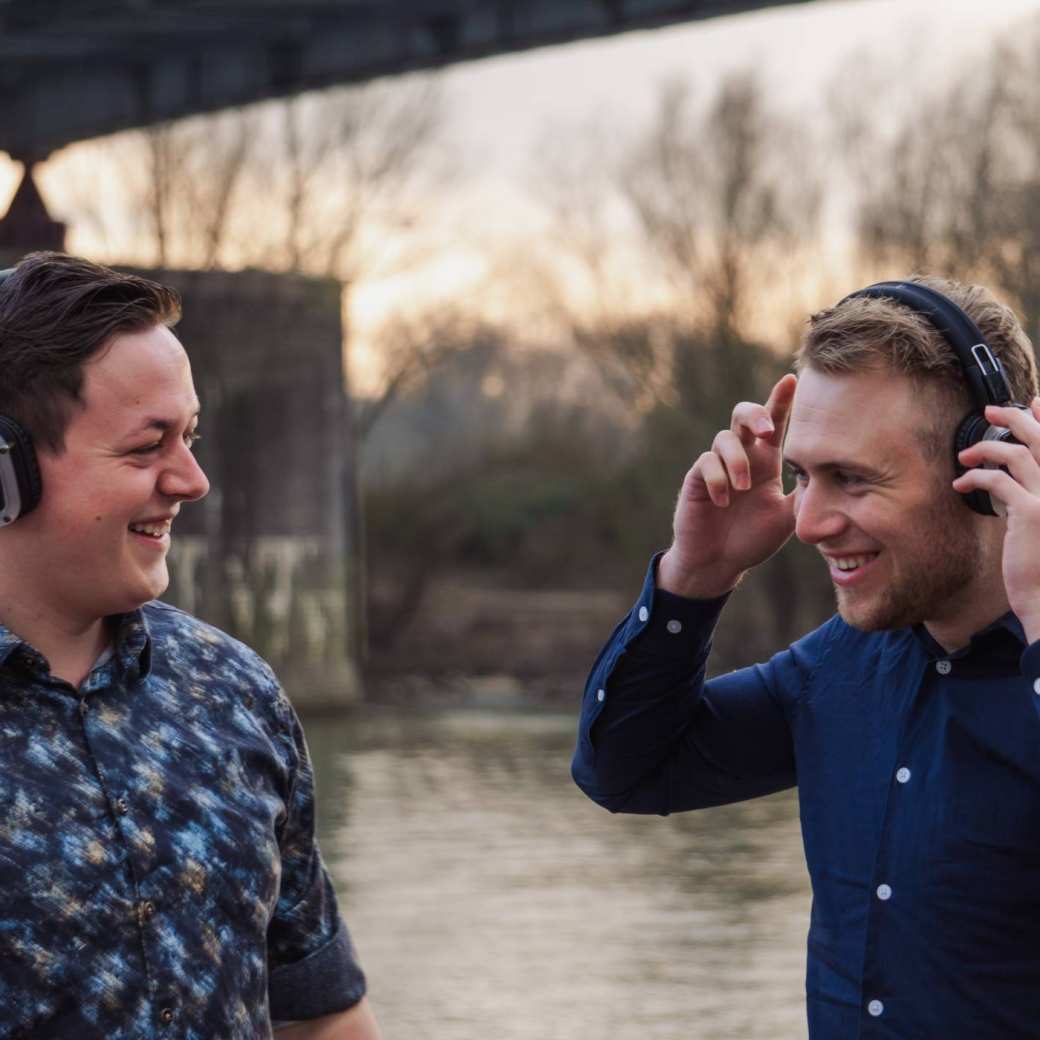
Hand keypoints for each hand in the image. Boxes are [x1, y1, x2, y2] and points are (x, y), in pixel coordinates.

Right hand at [658, 374, 797, 598]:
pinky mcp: (696, 480)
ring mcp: (716, 466)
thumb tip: (836, 475)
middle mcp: (741, 457)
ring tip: (743, 487)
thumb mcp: (788, 517)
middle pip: (742, 414)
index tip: (793, 380)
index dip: (781, 400)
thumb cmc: (753, 539)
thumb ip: (805, 494)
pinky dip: (718, 478)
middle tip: (768, 431)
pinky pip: (705, 463)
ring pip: (724, 438)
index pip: (775, 422)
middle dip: (755, 415)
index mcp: (766, 461)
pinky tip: (725, 500)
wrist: (719, 563)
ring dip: (737, 460)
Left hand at [953, 398, 1039, 642]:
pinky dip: (975, 477)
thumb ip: (1029, 498)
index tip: (1033, 404)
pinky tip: (960, 483)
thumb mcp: (1039, 525)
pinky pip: (998, 481)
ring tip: (964, 456)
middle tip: (990, 411)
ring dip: (986, 449)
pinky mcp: (1031, 512)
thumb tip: (1005, 479)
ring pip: (1019, 454)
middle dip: (1016, 418)